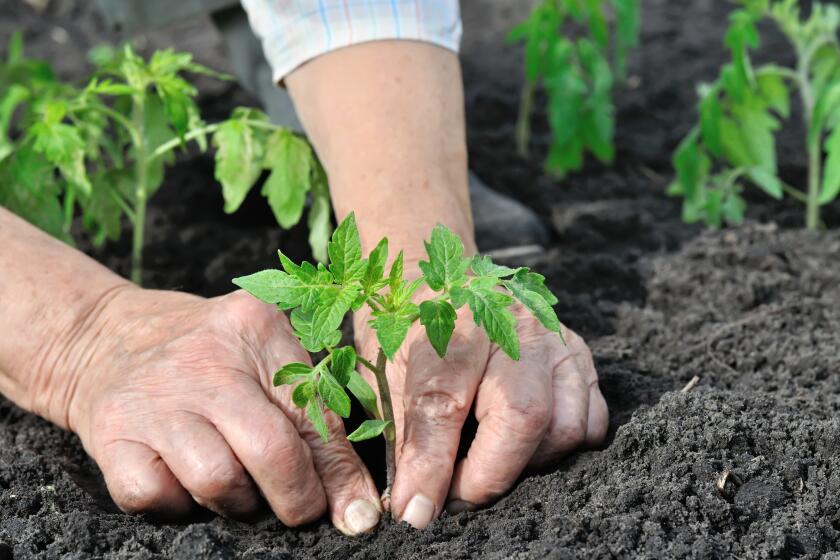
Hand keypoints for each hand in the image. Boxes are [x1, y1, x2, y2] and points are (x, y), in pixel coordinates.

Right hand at [64, 288, 380, 534]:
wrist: (103, 334)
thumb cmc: (205, 352)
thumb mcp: (262, 355)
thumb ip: (311, 413)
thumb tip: (355, 502)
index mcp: (256, 328)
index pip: (314, 413)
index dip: (340, 474)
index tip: (357, 514)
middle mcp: (205, 359)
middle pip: (271, 450)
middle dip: (296, 499)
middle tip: (299, 509)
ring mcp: (153, 397)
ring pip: (217, 482)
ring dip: (237, 503)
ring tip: (237, 486)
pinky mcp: (111, 433)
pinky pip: (154, 497)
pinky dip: (177, 505)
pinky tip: (183, 481)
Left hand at [354, 285, 607, 528]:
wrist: (447, 280)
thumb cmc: (412, 330)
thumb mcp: (389, 372)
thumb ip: (406, 435)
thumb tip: (414, 507)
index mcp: (450, 321)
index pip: (443, 402)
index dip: (430, 466)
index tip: (416, 511)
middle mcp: (511, 323)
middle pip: (523, 415)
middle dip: (489, 475)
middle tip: (456, 495)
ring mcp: (554, 338)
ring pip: (564, 425)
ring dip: (526, 465)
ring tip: (489, 463)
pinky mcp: (580, 353)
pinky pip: (591, 420)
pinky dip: (561, 448)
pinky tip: (526, 446)